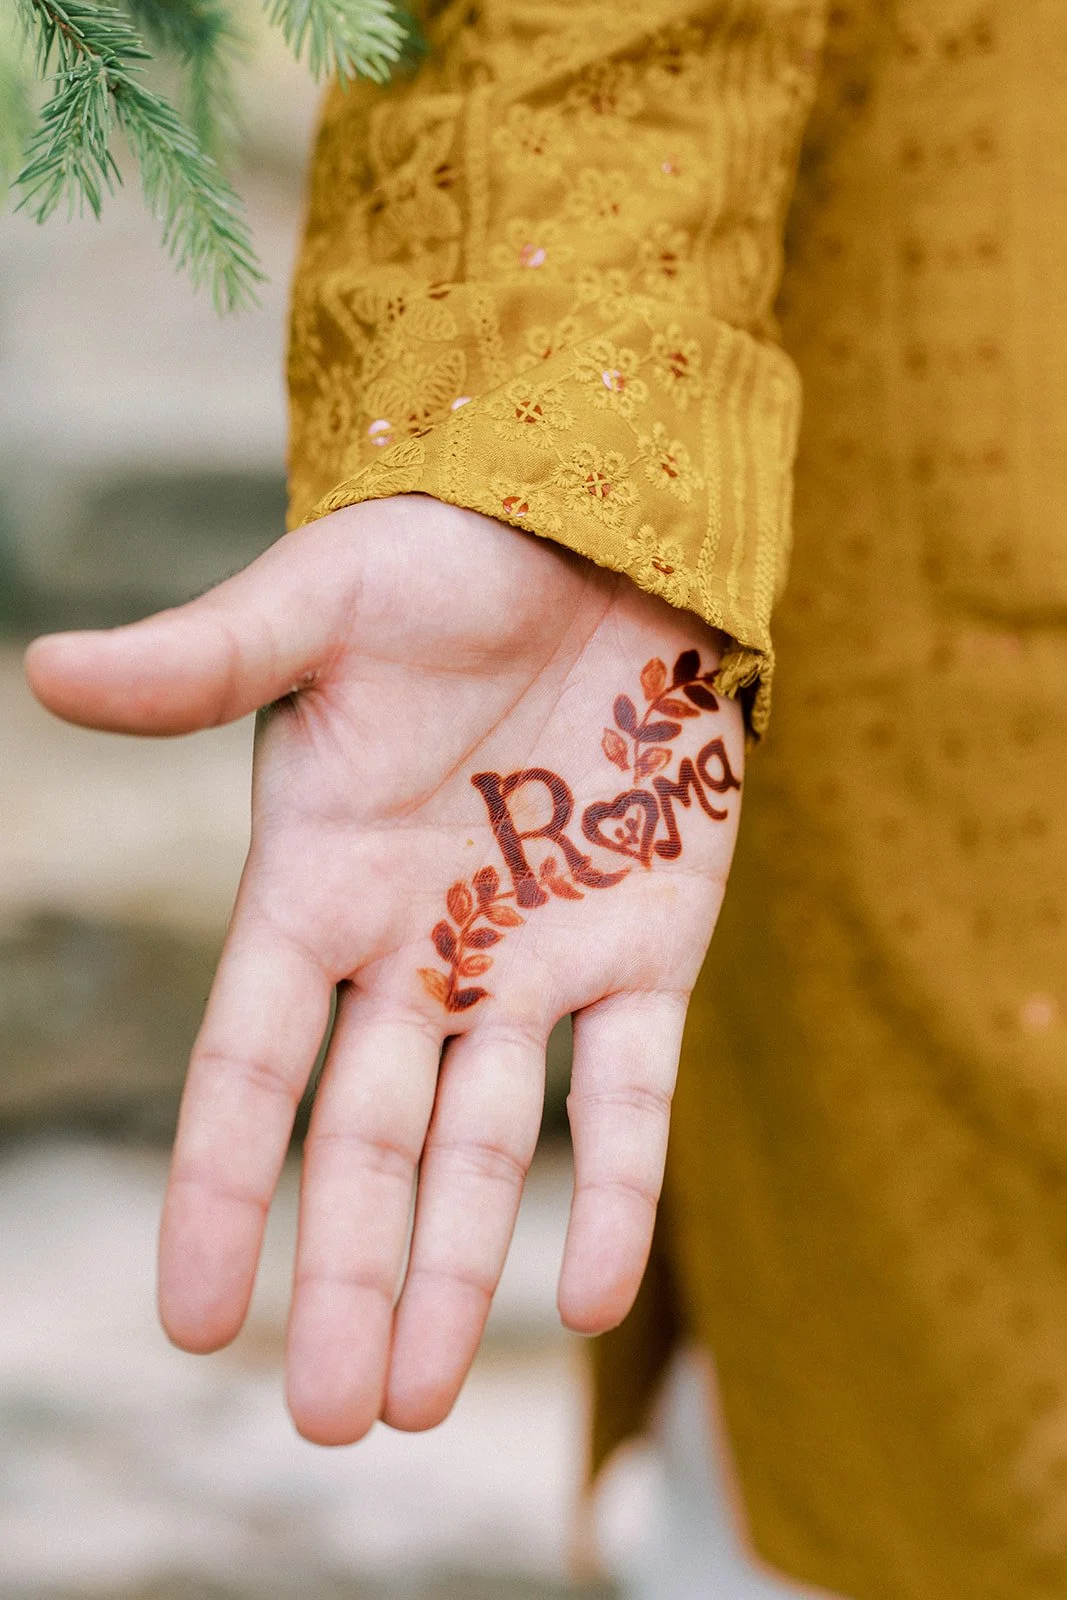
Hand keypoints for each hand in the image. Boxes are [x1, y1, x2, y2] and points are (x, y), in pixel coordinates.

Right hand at [25, 496, 743, 1444]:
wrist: (598, 539)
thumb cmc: (444, 564)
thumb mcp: (319, 609)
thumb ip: (203, 665)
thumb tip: (46, 669)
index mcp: (318, 885)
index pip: (252, 1066)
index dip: (224, 1190)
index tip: (198, 1320)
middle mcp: (418, 951)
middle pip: (367, 1142)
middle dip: (349, 1276)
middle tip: (330, 1424)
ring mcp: (535, 962)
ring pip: (485, 1145)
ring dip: (458, 1271)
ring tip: (422, 1405)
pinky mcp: (647, 950)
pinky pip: (627, 1092)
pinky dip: (614, 1189)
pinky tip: (590, 1296)